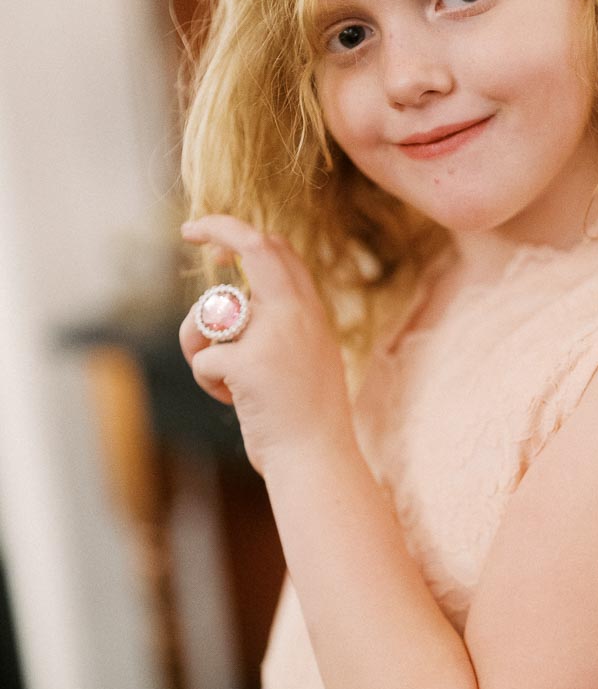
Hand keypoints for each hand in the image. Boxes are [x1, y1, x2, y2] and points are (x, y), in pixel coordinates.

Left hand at [180, 215, 353, 474]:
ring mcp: (272, 336)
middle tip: (190, 231)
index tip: (217, 239)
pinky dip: (207, 381)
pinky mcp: (246, 363)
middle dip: (217, 230)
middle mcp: (296, 315)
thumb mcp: (309, 358)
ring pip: (210, 312)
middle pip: (255, 248)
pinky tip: (231, 400)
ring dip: (199, 339)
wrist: (316, 458)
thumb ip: (283, 326)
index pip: (281, 251)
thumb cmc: (306, 417)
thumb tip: (235, 301)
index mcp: (312, 313)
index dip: (245, 236)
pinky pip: (202, 357)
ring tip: (221, 375)